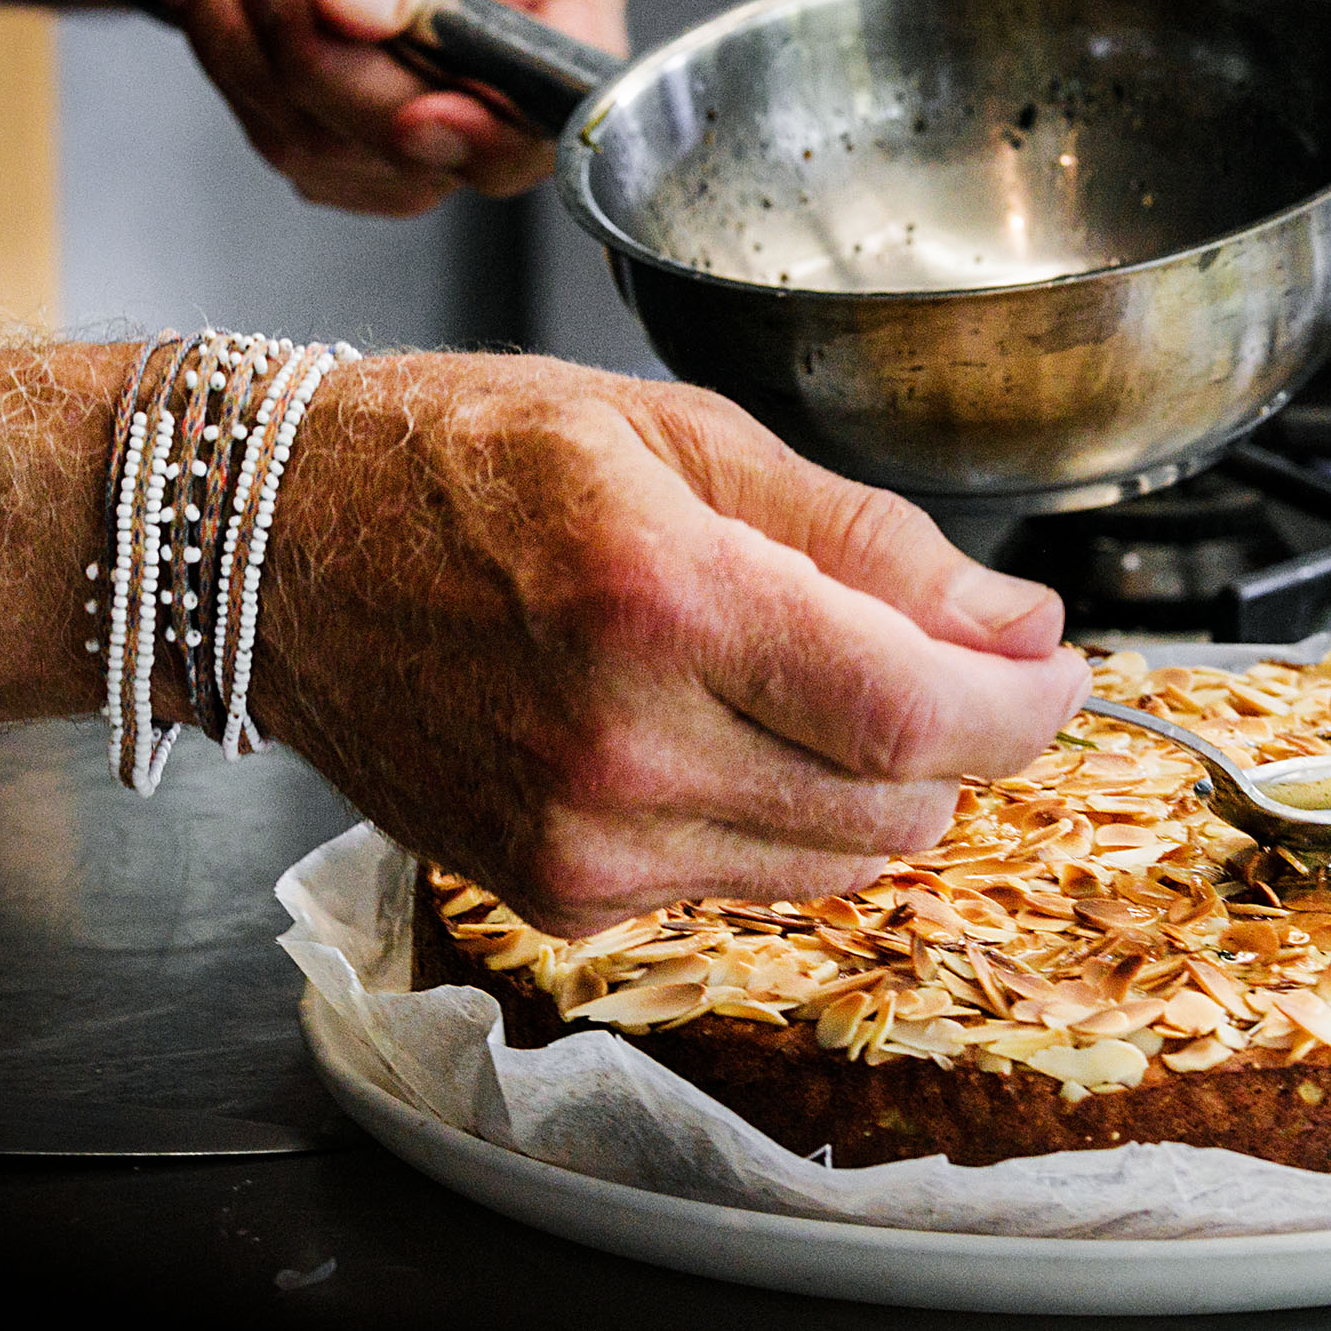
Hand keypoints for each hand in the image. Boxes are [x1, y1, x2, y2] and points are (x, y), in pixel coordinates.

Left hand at [137, 0, 627, 215]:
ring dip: (254, 58)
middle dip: (327, 66)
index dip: (498, 131)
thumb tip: (363, 8)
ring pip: (345, 154)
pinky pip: (290, 145)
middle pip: (440, 146)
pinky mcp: (360, 142)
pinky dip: (233, 67)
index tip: (416, 116)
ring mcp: (434, 115)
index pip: (567, 102)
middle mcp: (508, 69)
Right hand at [249, 357, 1088, 935]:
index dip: (1023, 706)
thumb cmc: (463, 460)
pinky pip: (747, 882)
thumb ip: (867, 539)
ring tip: (821, 680)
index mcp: (661, 600)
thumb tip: (1012, 621)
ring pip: (839, 861)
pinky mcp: (560, 895)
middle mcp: (623, 746)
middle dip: (959, 735)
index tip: (1055, 669)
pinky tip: (723, 729)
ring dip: (876, 781)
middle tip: (946, 656)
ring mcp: (585, 841)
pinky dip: (780, 816)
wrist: (275, 553)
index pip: (918, 713)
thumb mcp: (681, 435)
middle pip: (898, 803)